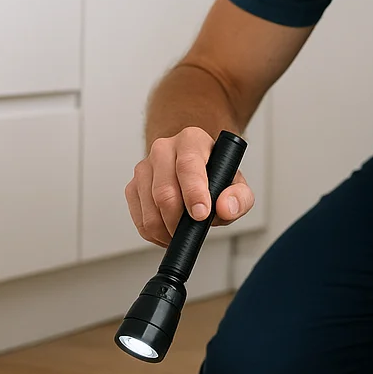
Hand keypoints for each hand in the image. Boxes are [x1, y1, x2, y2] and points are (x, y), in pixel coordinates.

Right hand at [125, 126, 254, 247]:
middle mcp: (164, 149)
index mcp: (192, 140)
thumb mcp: (237, 185)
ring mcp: (144, 167)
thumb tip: (226, 207)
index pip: (188, 165)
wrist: (197, 171)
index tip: (201, 214)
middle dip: (178, 220)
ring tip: (183, 233)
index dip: (193, 193)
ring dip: (166, 229)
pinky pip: (140, 218)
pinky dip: (155, 233)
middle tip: (192, 232)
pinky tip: (169, 231)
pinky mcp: (133, 187)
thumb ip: (239, 197)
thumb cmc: (216, 176)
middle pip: (164, 191)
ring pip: (150, 208)